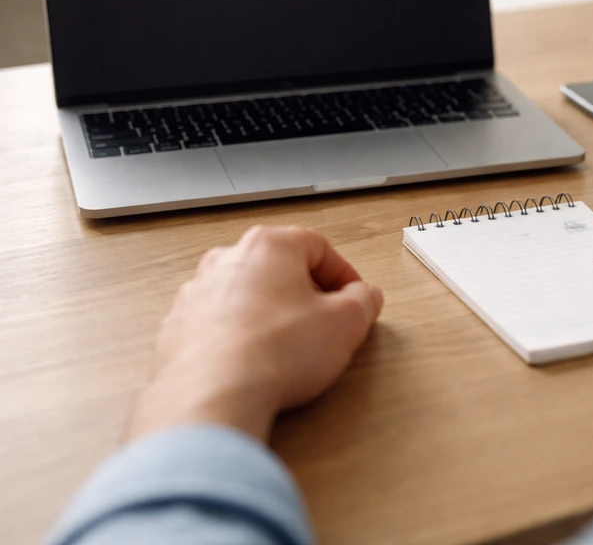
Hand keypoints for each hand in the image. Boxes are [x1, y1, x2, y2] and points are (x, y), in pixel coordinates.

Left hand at [127, 225, 383, 442]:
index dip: (343, 274)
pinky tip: (254, 364)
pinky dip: (238, 337)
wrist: (213, 395)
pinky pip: (218, 324)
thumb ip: (363, 302)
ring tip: (289, 348)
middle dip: (305, 293)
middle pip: (279, 267)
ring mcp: (197, 293)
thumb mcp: (346, 324)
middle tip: (324, 322)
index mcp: (269, 245)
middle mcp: (227, 259)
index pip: (318, 247)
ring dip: (270, 314)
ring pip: (246, 294)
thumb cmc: (274, 353)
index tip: (353, 298)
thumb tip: (365, 297)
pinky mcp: (177, 328)